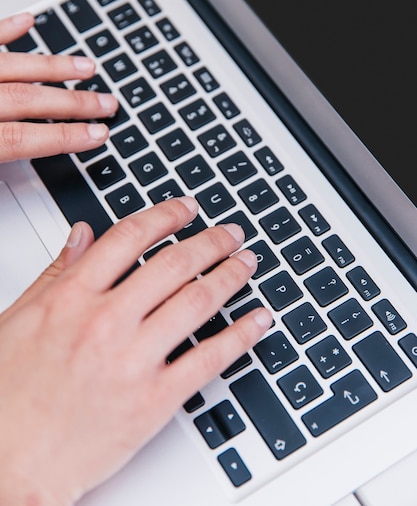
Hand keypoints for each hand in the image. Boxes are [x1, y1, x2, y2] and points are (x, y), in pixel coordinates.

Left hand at [0, 12, 118, 161]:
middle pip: (27, 99)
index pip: (23, 138)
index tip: (97, 135)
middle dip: (74, 102)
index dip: (64, 138)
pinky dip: (6, 29)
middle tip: (106, 104)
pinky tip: (27, 21)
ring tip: (87, 67)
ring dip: (54, 66)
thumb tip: (10, 187)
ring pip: (13, 66)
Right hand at [0, 197, 271, 505]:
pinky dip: (241, 335)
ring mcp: (133, 360)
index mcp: (71, 297)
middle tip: (232, 233)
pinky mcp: (154, 400)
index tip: (186, 208)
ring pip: (197, 301)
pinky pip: (209, 358)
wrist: (9, 463)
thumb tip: (83, 233)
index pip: (131, 237)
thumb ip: (58, 272)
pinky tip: (258, 319)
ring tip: (248, 263)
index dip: (167, 215)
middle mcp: (106, 322)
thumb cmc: (8, 397)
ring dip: (231, 276)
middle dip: (212, 241)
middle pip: (175, 263)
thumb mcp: (19, 320)